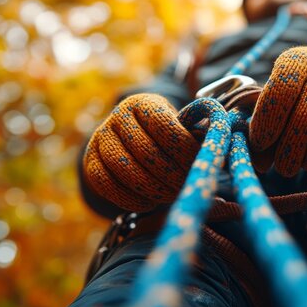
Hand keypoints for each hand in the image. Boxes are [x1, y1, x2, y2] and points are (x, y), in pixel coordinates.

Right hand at [83, 94, 200, 211]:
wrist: (130, 137)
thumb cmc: (165, 135)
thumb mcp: (181, 127)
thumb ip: (196, 138)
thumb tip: (217, 152)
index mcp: (144, 103)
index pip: (163, 125)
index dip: (182, 147)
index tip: (198, 163)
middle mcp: (118, 116)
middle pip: (143, 148)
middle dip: (169, 172)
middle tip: (185, 186)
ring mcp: (100, 137)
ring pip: (122, 166)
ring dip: (150, 186)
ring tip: (170, 196)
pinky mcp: (89, 160)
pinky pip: (104, 182)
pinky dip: (128, 197)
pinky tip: (149, 203)